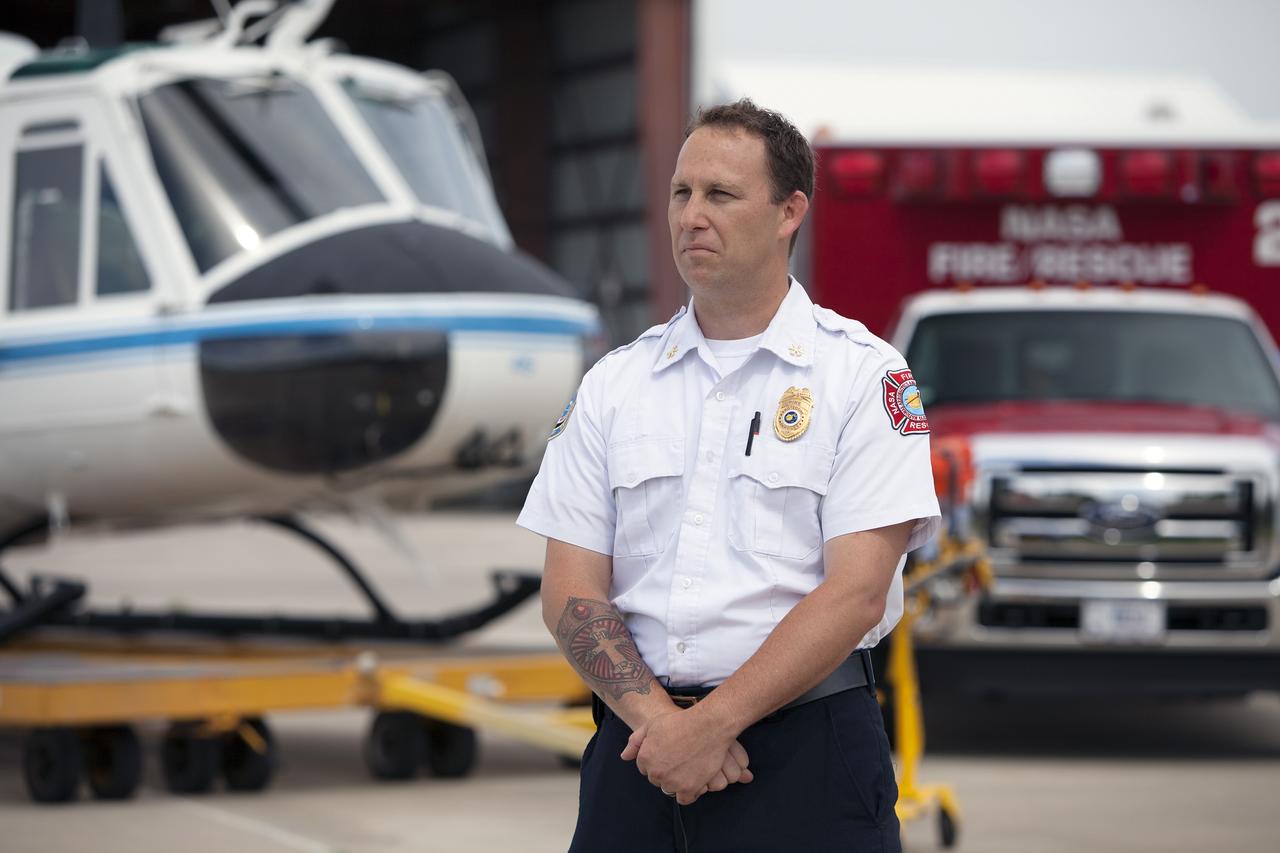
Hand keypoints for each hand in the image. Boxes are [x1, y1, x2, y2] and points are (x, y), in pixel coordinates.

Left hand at [620, 707, 751, 803]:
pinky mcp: (689, 789)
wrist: (708, 726)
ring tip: (688, 767)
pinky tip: (694, 780)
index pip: (645, 768)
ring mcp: (672, 782)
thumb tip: (624, 756)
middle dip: (666, 771)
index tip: (668, 753)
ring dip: (676, 782)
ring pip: (670, 789)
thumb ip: (636, 741)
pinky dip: (689, 792)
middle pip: (657, 779)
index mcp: (645, 758)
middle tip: (679, 758)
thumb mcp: (653, 725)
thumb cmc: (681, 722)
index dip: (656, 760)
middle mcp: (656, 772)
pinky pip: (684, 799)